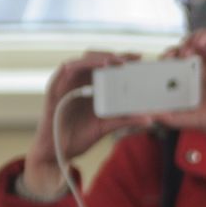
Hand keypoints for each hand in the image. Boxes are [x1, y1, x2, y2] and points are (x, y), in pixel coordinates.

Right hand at [22, 51, 148, 195]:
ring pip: (83, 60)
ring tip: (115, 61)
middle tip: (130, 59)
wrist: (57, 151)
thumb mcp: (107, 127)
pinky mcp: (55, 86)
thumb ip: (125, 120)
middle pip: (97, 59)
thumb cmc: (80, 137)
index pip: (108, 67)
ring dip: (99, 57)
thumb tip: (150, 119)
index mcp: (93, 87)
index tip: (140, 58)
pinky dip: (81, 64)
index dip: (123, 59)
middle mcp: (80, 81)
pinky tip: (94, 65)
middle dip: (114, 55)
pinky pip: (67, 68)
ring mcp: (67, 82)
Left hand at [154, 18, 205, 176]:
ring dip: (202, 35)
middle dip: (186, 42)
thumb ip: (167, 116)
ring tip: (194, 44)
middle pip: (198, 43)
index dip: (173, 52)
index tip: (165, 59)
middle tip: (181, 53)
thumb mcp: (186, 119)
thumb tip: (145, 115)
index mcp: (199, 76)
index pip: (184, 55)